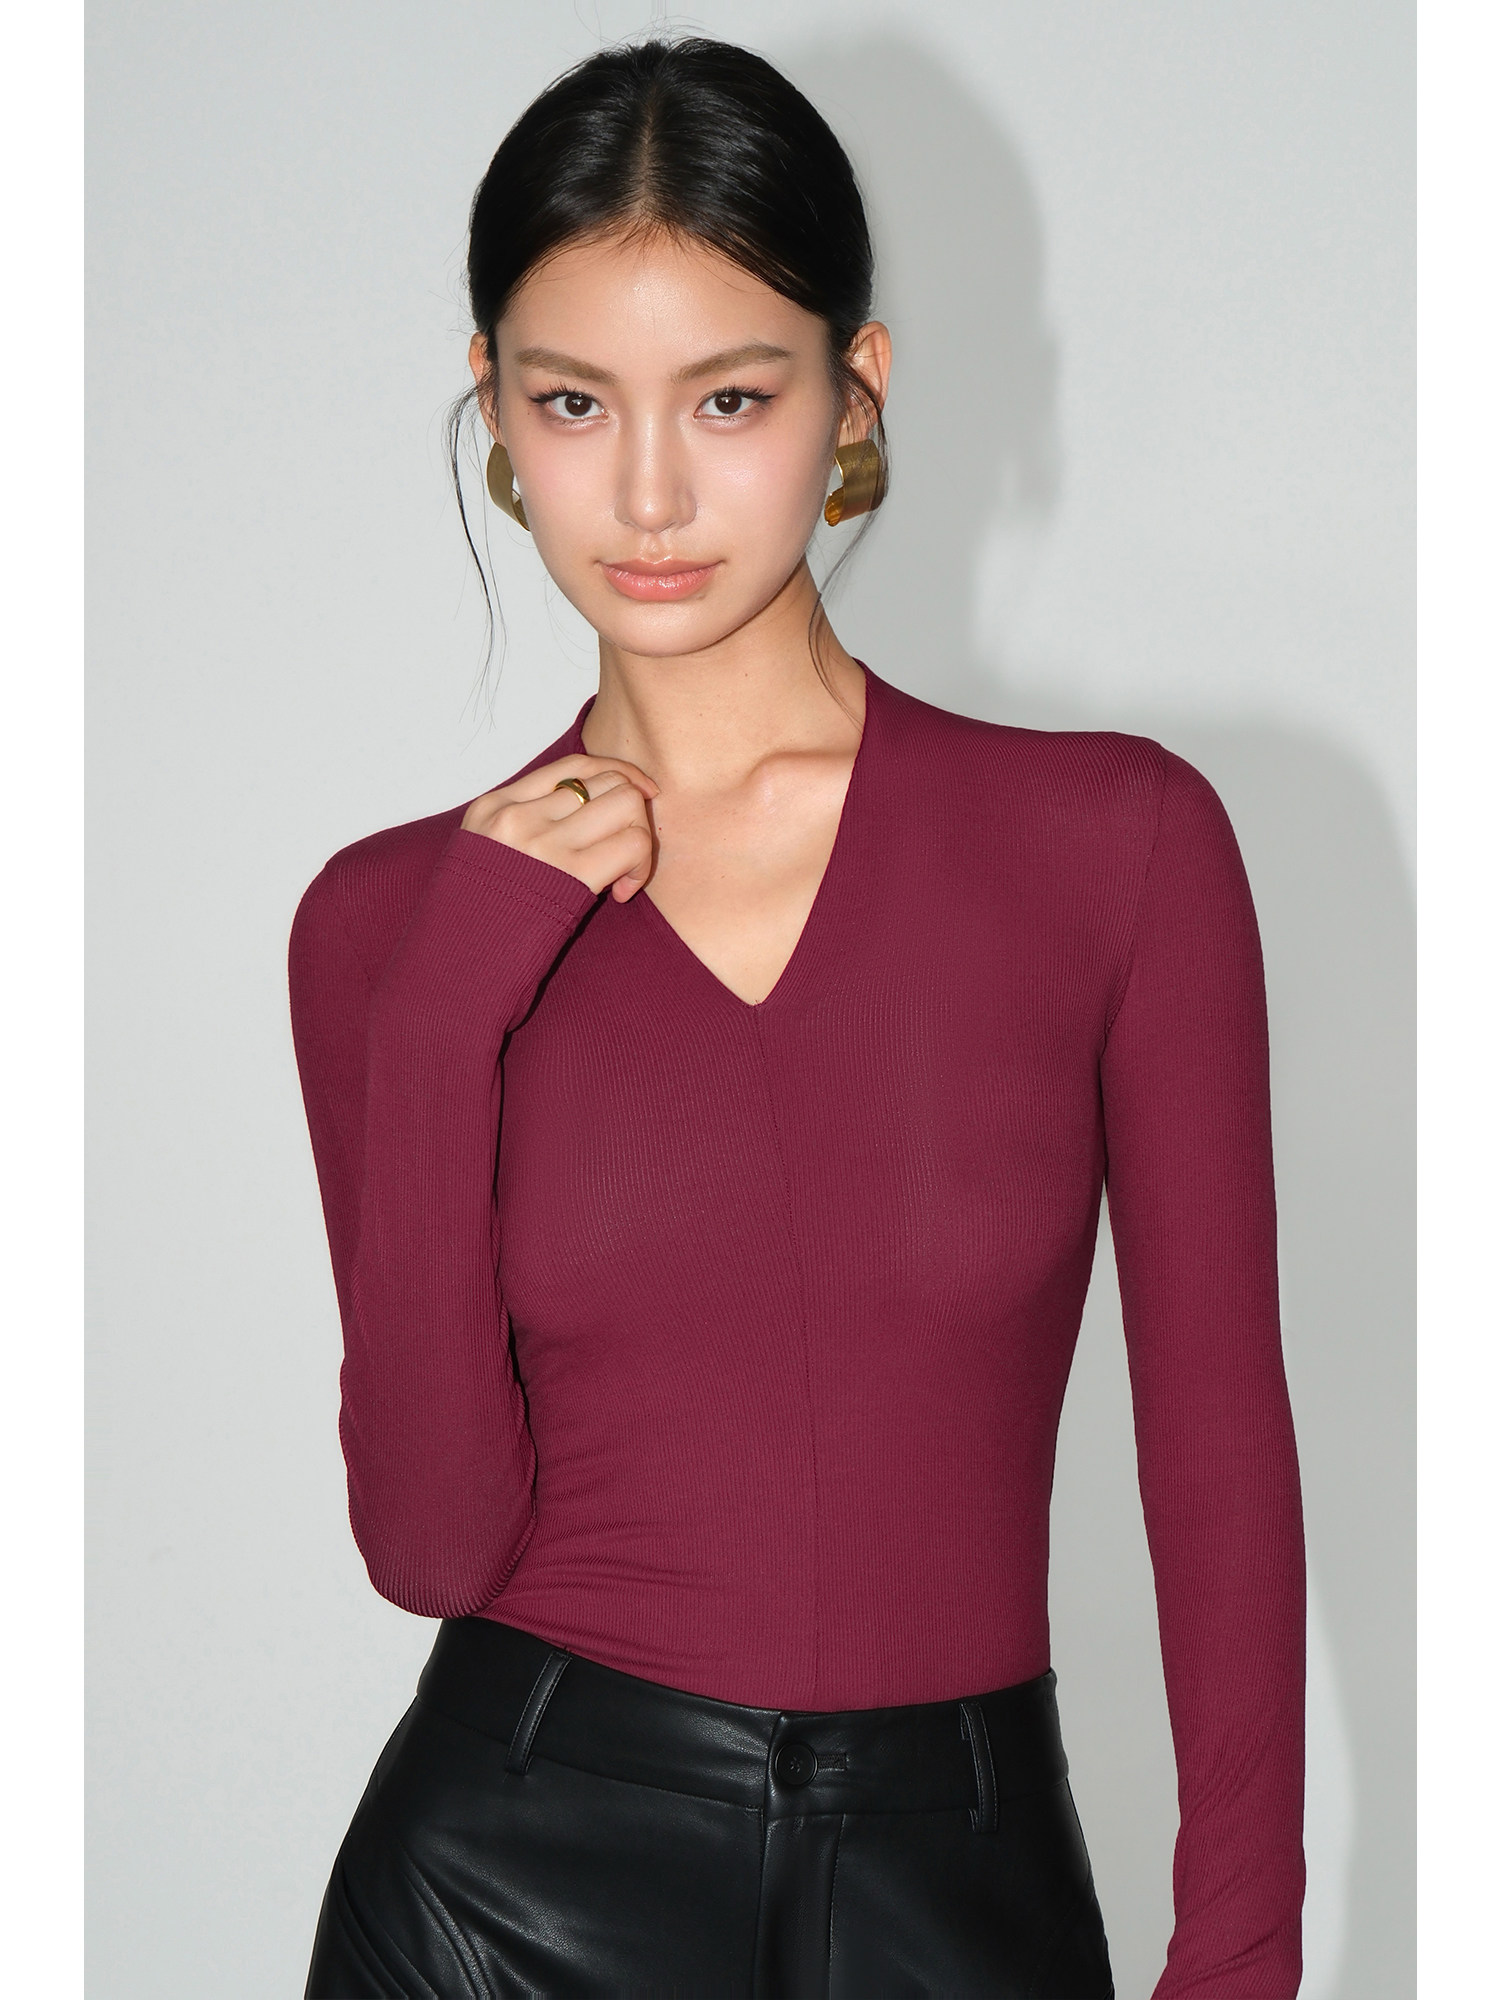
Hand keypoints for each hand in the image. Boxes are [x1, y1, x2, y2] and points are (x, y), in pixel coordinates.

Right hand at [461, 754, 659, 901]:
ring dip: (639, 836)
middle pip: (608, 781)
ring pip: (627, 804)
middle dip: (632, 809)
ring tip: (624, 871)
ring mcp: (543, 843)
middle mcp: (519, 816)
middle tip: (625, 846)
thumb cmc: (479, 915)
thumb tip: (588, 810)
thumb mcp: (484, 850)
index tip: (637, 791)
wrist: (459, 960)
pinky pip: (632, 844)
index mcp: (496, 805)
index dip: (618, 772)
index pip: (573, 767)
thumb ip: (525, 822)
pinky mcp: (570, 874)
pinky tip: (620, 892)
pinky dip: (640, 867)